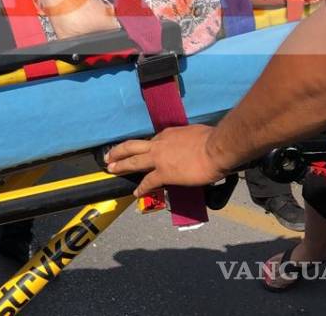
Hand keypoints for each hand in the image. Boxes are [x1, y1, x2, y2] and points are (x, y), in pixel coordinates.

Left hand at [105, 124, 229, 196]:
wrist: (216, 148)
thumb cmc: (212, 139)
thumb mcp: (195, 133)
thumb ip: (188, 139)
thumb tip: (192, 143)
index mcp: (167, 134)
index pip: (152, 142)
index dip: (145, 148)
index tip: (142, 151)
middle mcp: (159, 144)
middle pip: (132, 147)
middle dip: (118, 152)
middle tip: (109, 157)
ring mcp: (159, 159)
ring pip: (134, 161)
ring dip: (121, 165)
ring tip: (111, 169)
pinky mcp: (164, 173)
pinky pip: (148, 182)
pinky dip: (141, 188)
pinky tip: (135, 193)